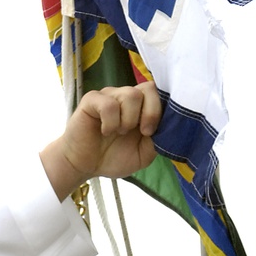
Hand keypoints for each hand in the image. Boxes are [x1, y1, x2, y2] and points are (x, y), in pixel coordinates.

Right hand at [40, 82, 160, 201]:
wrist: (84, 166)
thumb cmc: (113, 157)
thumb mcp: (144, 154)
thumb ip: (159, 138)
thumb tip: (171, 125)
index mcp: (141, 107)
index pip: (158, 92)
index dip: (160, 109)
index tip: (153, 131)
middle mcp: (126, 97)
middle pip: (148, 88)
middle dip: (150, 113)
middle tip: (142, 132)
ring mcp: (109, 96)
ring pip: (131, 95)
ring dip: (128, 120)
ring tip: (118, 133)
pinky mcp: (92, 100)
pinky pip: (109, 103)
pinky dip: (111, 122)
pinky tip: (105, 131)